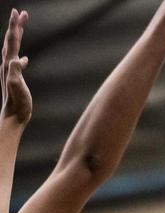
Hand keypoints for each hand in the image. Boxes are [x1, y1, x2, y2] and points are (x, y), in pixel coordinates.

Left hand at [1, 8, 30, 126]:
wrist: (13, 117)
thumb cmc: (17, 103)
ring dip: (16, 37)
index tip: (18, 12)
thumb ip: (15, 71)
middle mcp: (7, 65)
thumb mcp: (16, 86)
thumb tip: (20, 59)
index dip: (15, 26)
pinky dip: (19, 55)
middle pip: (11, 41)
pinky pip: (15, 61)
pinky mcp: (14, 79)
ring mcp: (10, 72)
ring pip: (12, 49)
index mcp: (9, 64)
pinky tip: (24, 58)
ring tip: (21, 28)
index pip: (12, 41)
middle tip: (22, 13)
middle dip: (16, 26)